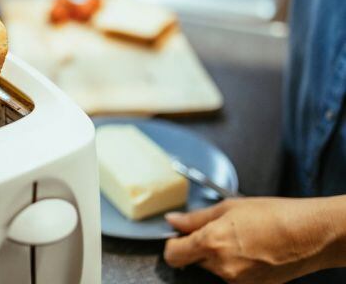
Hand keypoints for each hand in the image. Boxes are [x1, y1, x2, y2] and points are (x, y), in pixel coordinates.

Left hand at [164, 197, 345, 283]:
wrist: (311, 235)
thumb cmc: (275, 215)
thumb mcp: (229, 207)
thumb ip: (196, 217)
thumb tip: (173, 220)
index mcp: (211, 242)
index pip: (173, 254)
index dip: (172, 245)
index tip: (177, 237)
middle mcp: (221, 266)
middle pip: (193, 261)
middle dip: (199, 247)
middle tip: (219, 230)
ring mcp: (236, 280)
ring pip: (213, 269)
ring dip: (218, 256)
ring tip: (241, 238)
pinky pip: (232, 276)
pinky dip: (234, 264)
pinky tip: (250, 250)